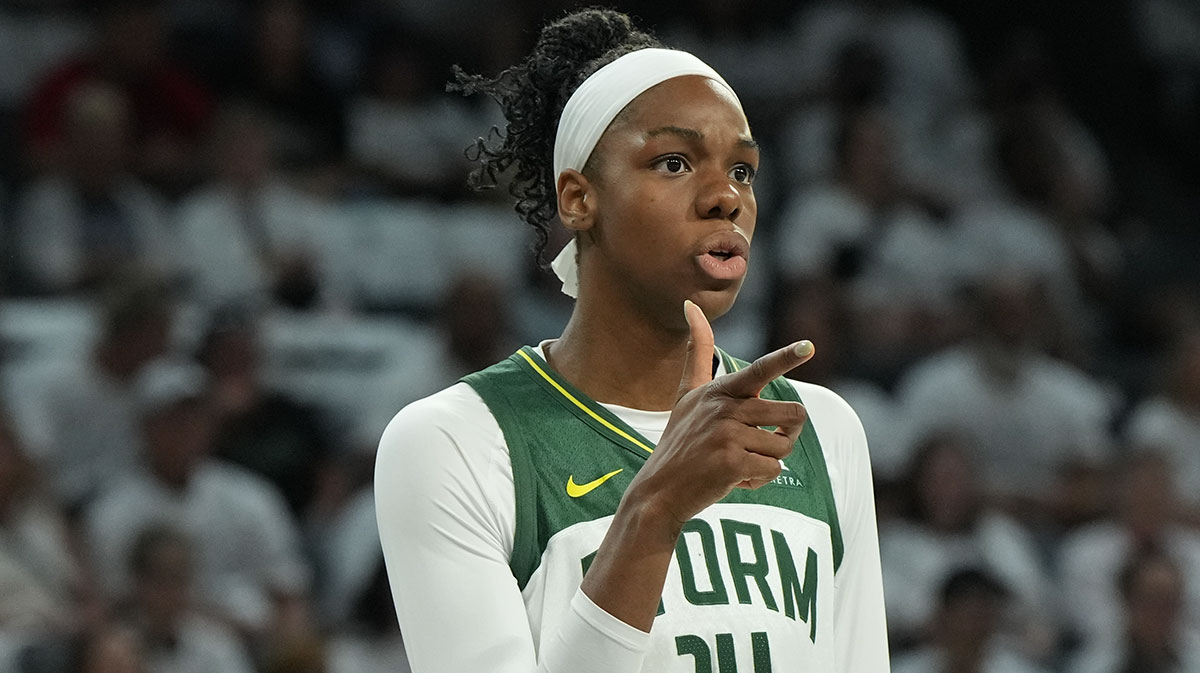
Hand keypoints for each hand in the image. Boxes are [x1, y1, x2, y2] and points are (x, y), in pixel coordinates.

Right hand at [624, 300, 813, 527]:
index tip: (809, 346)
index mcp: (719, 391)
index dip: (787, 358)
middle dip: (785, 435)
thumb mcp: (686, 394)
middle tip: (758, 445)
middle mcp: (723, 408)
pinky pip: (772, 470)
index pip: (760, 371)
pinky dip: (758, 480)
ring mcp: (726, 434)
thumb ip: (697, 353)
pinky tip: (732, 479)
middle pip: (793, 414)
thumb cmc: (679, 442)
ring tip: (738, 462)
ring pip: (784, 446)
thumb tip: (690, 305)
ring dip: (768, 461)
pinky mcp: (731, 462)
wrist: (659, 491)